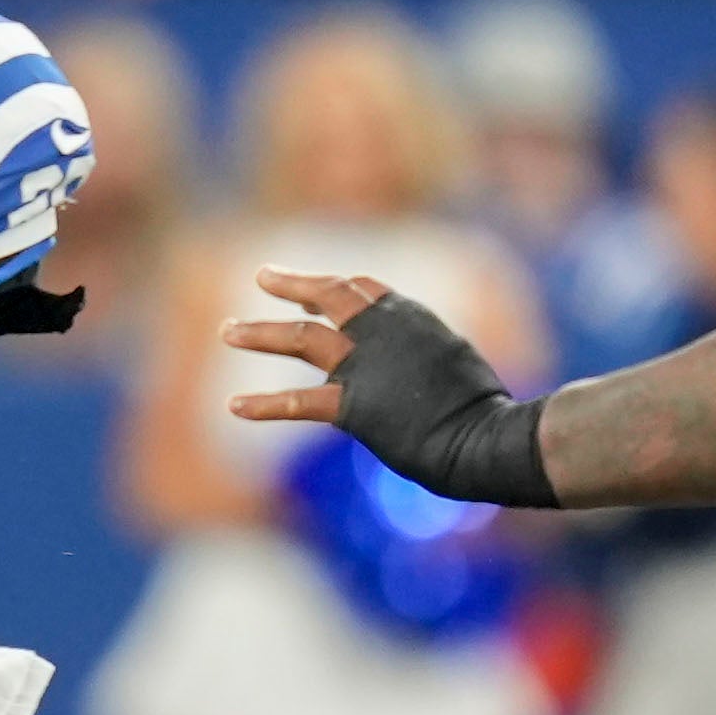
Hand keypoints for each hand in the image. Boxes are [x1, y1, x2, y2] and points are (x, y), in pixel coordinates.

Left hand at [223, 269, 555, 508]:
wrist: (486, 437)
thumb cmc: (487, 411)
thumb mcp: (459, 366)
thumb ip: (432, 358)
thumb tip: (431, 368)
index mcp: (412, 319)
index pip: (366, 290)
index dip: (337, 285)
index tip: (316, 286)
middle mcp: (383, 331)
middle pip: (329, 296)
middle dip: (294, 285)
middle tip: (263, 277)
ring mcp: (364, 364)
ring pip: (300, 337)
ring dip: (260, 333)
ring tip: (228, 331)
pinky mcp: (352, 404)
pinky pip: (298, 402)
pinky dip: (263, 404)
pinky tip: (234, 405)